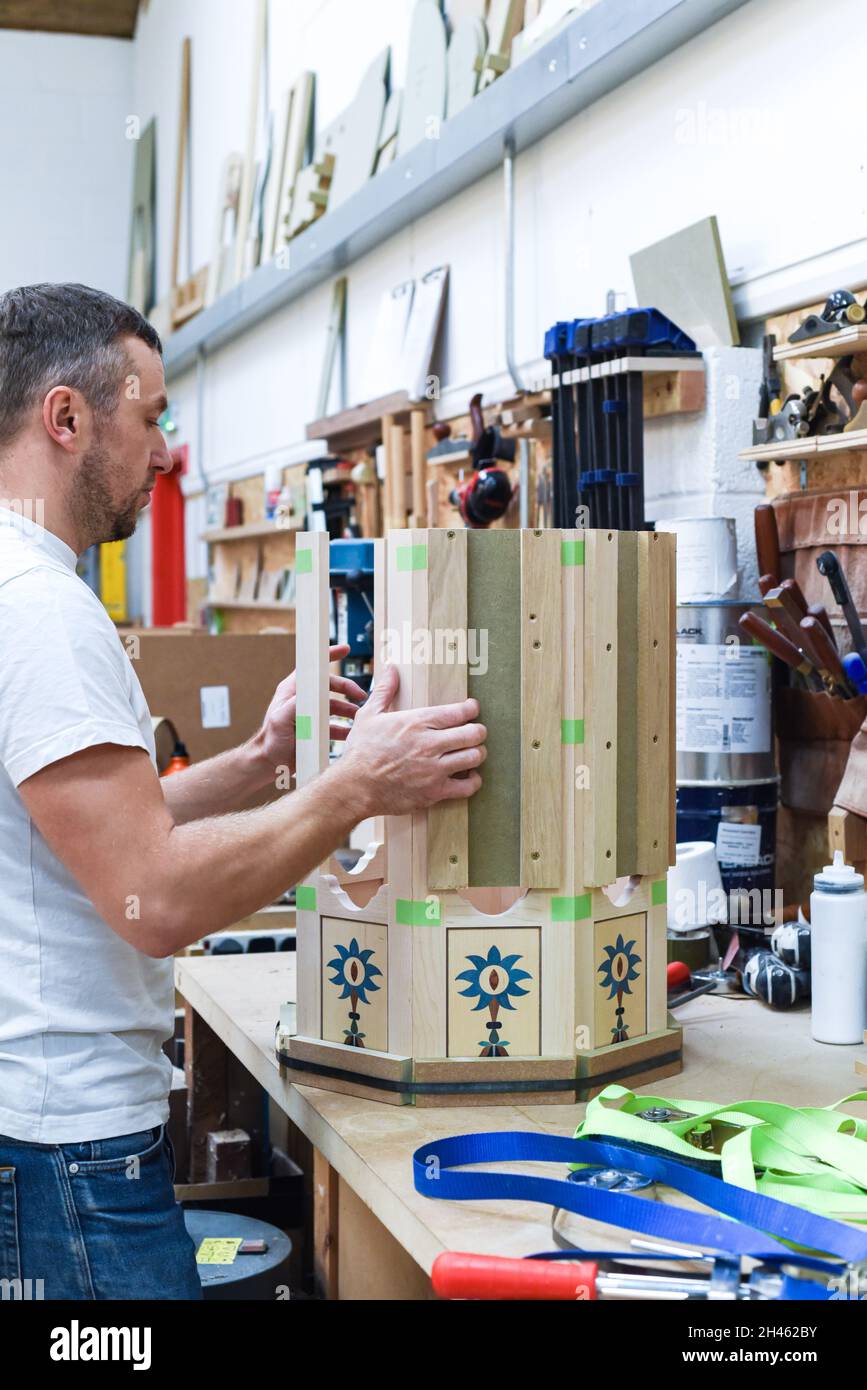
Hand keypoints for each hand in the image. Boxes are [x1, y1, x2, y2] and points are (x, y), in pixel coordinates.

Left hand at [252, 644, 366, 778]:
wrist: (269, 762)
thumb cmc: (270, 739)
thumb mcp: (281, 718)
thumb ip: (295, 704)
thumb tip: (312, 694)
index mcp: (293, 691)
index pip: (312, 668)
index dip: (328, 656)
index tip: (344, 649)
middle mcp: (303, 700)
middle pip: (330, 686)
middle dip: (347, 688)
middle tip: (361, 695)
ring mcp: (311, 714)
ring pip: (335, 706)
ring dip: (348, 710)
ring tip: (359, 717)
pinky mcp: (315, 729)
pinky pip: (334, 725)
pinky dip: (345, 728)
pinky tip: (352, 732)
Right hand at [338, 664, 485, 816]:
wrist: (354, 787)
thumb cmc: (361, 751)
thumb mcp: (369, 715)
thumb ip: (385, 690)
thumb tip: (390, 668)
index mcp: (417, 722)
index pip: (460, 711)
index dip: (471, 708)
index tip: (472, 708)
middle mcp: (430, 744)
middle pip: (474, 733)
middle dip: (479, 731)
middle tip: (476, 731)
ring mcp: (434, 769)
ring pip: (474, 757)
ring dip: (478, 753)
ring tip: (473, 752)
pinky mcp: (435, 792)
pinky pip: (468, 786)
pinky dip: (474, 780)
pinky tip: (468, 775)